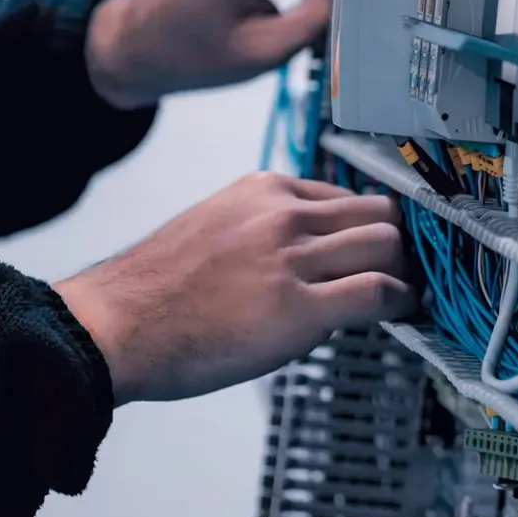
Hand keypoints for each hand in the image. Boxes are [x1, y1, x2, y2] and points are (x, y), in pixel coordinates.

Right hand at [54, 173, 414, 404]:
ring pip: (387, 246)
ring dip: (403, 272)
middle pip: (379, 214)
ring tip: (403, 292)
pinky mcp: (299, 307)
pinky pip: (377, 292)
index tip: (377, 247)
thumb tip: (320, 250)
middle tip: (400, 269)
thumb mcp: (218, 227)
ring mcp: (293, 257)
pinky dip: (400, 301)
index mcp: (265, 190)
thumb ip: (270, 228)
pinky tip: (401, 311)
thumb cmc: (157, 290)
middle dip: (397, 244)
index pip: (346, 197)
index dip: (368, 227)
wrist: (114, 327)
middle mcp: (284, 214)